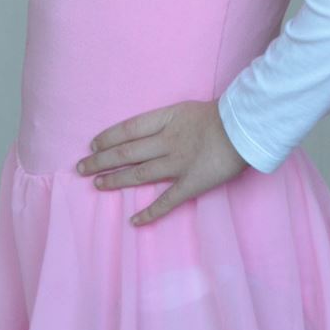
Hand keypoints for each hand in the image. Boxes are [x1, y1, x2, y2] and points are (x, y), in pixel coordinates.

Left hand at [78, 100, 247, 225]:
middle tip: (81, 167)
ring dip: (116, 180)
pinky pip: (167, 201)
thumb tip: (152, 130)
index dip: (108, 137)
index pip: (128, 129)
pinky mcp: (192, 183)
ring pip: (139, 173)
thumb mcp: (190, 108)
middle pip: (126, 152)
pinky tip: (134, 221)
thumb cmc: (225, 114)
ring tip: (97, 185)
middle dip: (101, 160)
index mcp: (167, 119)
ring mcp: (178, 164)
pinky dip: (150, 213)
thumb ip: (171, 119)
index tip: (93, 144)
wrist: (248, 126)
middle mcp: (167, 142)